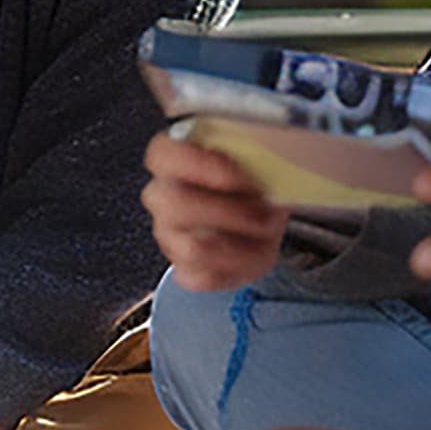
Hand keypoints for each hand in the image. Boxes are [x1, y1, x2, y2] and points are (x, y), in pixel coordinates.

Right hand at [144, 128, 288, 292]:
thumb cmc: (255, 184)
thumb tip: (268, 157)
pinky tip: (252, 250)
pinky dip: (238, 266)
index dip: (197, 163)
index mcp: (174, 160)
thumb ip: (254, 152)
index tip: (237, 175)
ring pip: (194, 248)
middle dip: (227, 211)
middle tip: (260, 210)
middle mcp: (163, 197)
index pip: (162, 154)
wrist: (263, 217)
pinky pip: (206, 277)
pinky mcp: (185, 269)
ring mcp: (169, 236)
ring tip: (262, 230)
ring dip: (240, 242)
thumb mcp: (259, 158)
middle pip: (174, 204)